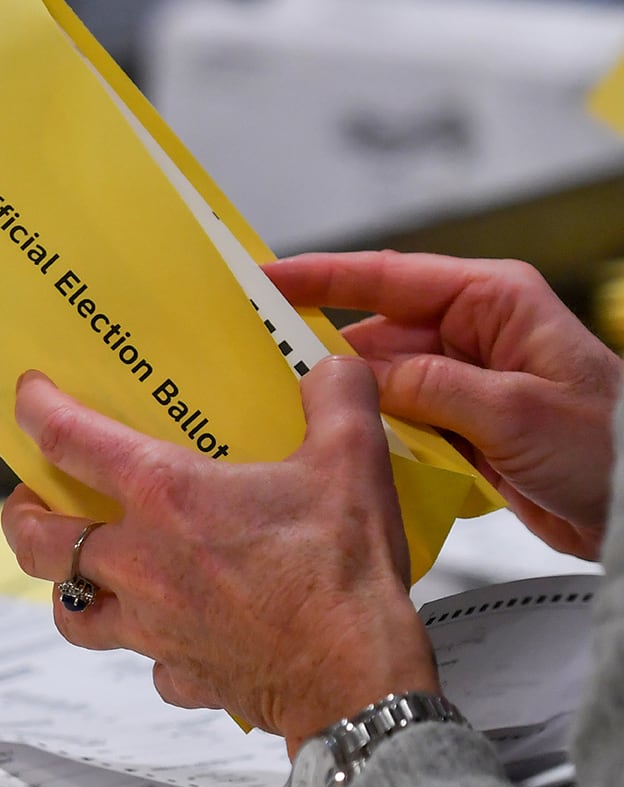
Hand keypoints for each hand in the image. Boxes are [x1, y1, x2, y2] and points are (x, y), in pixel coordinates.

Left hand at [2, 359, 439, 756]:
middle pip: (38, 541)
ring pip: (70, 613)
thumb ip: (335, 397)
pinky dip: (149, 645)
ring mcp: (152, 626)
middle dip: (21, 515)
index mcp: (166, 496)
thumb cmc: (341, 573)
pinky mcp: (181, 673)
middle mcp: (140, 562)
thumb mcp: (352, 459)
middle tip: (32, 497)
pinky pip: (145, 661)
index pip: (70, 440)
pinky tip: (172, 632)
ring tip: (80, 570)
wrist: (356, 681)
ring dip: (65, 588)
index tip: (29, 395)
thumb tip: (330, 368)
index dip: (38, 410)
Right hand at [265, 251, 621, 559]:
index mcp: (492, 302)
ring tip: (289, 407)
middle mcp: (472, 333)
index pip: (389, 278)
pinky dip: (371, 431)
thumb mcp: (517, 412)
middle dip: (323, 348)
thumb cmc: (610, 446)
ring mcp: (462, 380)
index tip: (264, 279)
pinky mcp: (458, 423)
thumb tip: (359, 373)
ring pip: (380, 379)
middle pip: (374, 330)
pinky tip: (340, 445)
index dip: (319, 276)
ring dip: (347, 398)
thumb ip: (431, 387)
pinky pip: (397, 418)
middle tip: (261, 362)